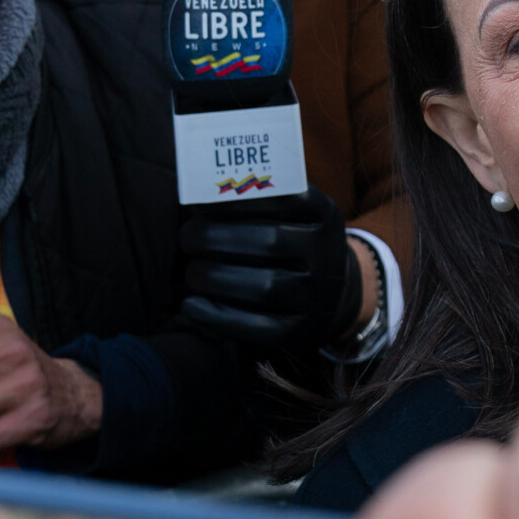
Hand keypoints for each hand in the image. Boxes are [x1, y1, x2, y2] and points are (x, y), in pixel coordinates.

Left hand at [178, 189, 363, 351]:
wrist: (332, 292)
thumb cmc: (290, 241)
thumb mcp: (291, 213)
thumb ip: (256, 197)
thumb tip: (198, 187)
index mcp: (324, 215)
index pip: (284, 199)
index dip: (237, 199)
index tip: (199, 201)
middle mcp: (327, 254)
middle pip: (270, 243)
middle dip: (217, 238)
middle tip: (187, 237)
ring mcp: (319, 296)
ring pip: (265, 288)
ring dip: (215, 279)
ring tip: (191, 272)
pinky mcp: (302, 330)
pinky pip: (260, 329)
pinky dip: (219, 318)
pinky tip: (191, 306)